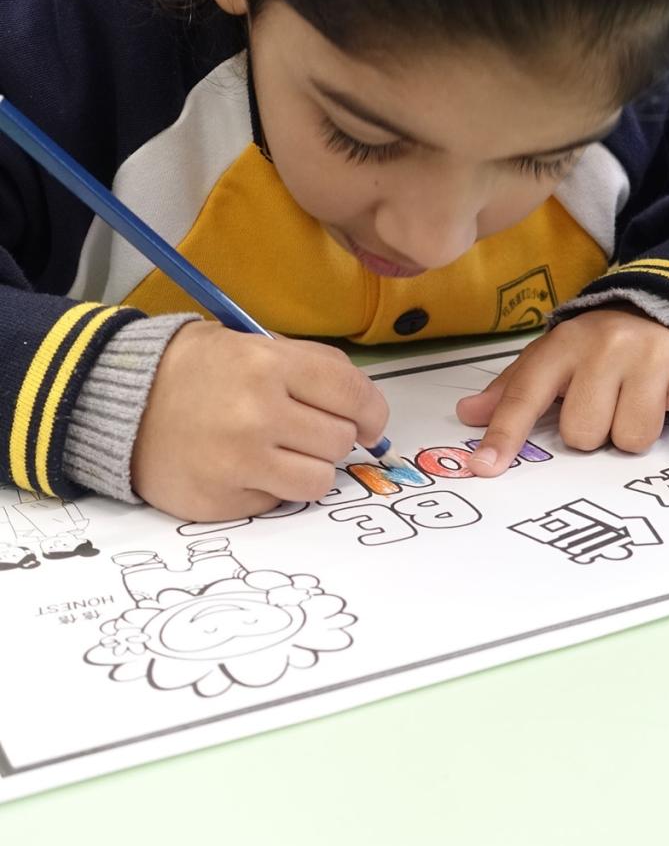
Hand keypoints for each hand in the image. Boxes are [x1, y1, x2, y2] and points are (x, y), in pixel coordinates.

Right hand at [131, 321, 388, 519]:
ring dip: (308, 467)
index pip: (354, 396)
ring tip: (278, 450)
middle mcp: (257, 414)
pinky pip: (278, 501)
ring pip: (319, 480)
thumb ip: (311, 366)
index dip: (372, 412)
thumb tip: (367, 410)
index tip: (369, 422)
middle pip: (340, 441)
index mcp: (268, 364)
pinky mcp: (222, 502)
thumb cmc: (196, 370)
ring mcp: (238, 463)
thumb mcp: (251, 344)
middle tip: (304, 428)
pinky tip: (244, 467)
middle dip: (332, 435)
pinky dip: (271, 487)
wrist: (120, 404)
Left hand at [458, 309, 668, 491]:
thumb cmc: (599, 344)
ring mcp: (652, 360)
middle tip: (602, 410)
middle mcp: (606, 348)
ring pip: (630, 438)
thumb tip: (467, 415)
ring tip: (635, 407)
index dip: (505, 434)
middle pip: (583, 432)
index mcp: (563, 345)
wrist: (668, 302)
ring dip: (630, 437)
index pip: (526, 396)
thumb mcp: (551, 356)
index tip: (485, 468)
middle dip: (590, 434)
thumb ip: (511, 389)